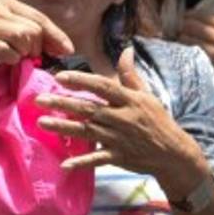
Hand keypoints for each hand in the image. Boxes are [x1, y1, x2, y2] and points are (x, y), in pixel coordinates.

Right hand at [0, 0, 73, 83]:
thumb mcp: (16, 33)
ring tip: (13, 55)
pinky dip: (11, 60)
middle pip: (34, 30)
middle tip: (25, 55)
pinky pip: (10, 52)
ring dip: (23, 53)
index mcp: (6, 3)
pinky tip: (3, 60)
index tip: (68, 50)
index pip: (40, 18)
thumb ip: (39, 35)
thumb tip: (67, 48)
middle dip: (35, 47)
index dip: (56, 35)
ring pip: (23, 39)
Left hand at [36, 47, 210, 198]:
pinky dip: (82, 162)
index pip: (102, 87)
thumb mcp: (147, 95)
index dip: (82, 81)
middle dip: (63, 103)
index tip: (60, 76)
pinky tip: (64, 164)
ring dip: (64, 127)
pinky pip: (97, 159)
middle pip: (88, 108)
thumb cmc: (157, 120)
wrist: (175, 154)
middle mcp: (121, 118)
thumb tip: (126, 50)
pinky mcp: (118, 157)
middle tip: (38, 99)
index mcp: (128, 101)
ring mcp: (119, 139)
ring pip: (87, 131)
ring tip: (42, 122)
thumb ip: (130, 75)